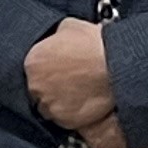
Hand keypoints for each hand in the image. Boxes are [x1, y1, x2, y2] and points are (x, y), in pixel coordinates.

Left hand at [22, 15, 118, 137]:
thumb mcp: (69, 27)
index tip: (57, 73)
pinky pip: (65, 121)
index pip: (32, 73)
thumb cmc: (95, 45)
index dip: (46, 73)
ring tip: (79, 94)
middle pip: (38, 92)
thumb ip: (56, 36)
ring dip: (61, 103)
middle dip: (52, 89)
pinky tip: (85, 103)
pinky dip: (74, 115)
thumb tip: (57, 38)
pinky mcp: (66, 121)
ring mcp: (50, 105)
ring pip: (50, 108)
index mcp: (33, 62)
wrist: (115, 65)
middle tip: (70, 83)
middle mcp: (36, 86)